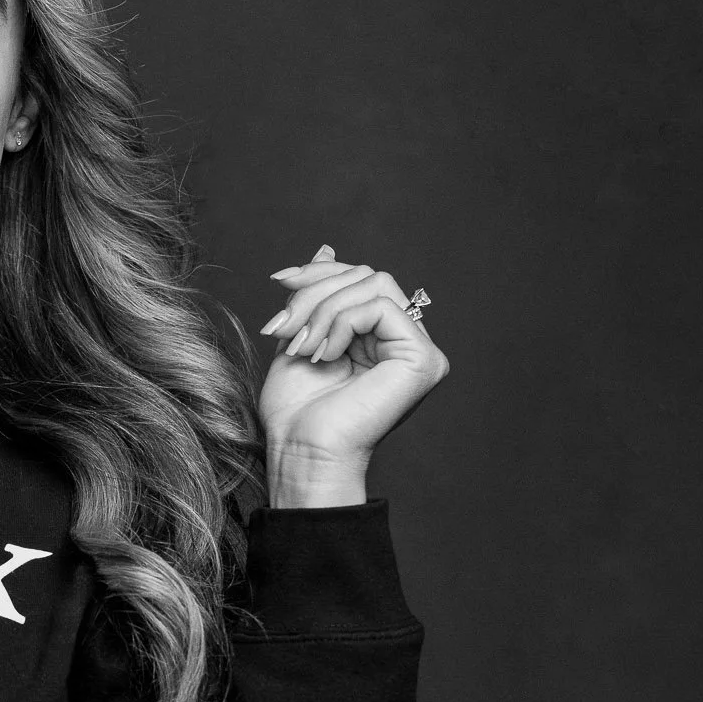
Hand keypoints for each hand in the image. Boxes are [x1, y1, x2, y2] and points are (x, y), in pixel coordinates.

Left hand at [259, 242, 449, 505]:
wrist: (302, 453)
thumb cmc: (297, 412)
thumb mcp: (300, 335)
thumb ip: (318, 295)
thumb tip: (328, 248)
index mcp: (381, 337)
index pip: (360, 277)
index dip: (318, 272)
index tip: (279, 281)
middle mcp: (405, 341)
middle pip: (366, 275)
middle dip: (315, 292)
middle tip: (284, 328)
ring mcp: (419, 350)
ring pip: (373, 284)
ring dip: (324, 309)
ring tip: (302, 346)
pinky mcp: (423, 359)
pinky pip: (381, 306)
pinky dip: (342, 322)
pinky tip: (325, 354)